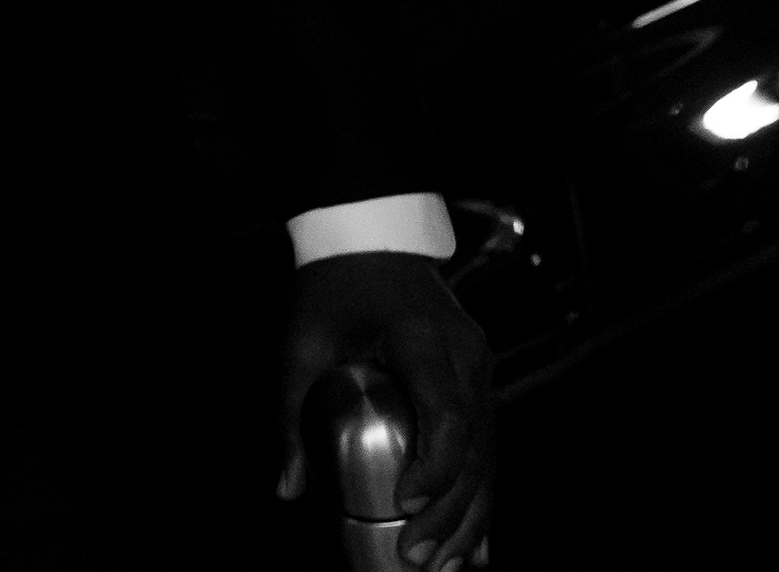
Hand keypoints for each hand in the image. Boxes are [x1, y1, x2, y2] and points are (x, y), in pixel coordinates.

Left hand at [279, 251, 492, 569]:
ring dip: (472, 515)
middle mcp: (466, 356)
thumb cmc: (332, 289)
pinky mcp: (480, 381)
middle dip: (451, 511)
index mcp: (424, 340)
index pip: (447, 415)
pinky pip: (488, 445)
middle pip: (476, 448)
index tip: (404, 505)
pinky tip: (475, 542)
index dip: (434, 468)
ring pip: (490, 454)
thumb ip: (291, 416)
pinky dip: (479, 494)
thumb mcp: (300, 345)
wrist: (370, 240)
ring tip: (447, 565)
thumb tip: (288, 489)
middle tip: (418, 556)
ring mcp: (481, 369)